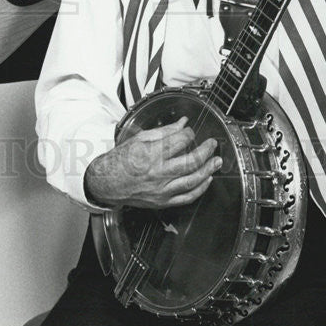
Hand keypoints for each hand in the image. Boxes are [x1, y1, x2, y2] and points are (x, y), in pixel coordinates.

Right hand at [84, 117, 220, 209]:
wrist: (108, 183)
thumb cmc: (120, 160)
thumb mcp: (140, 139)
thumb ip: (165, 131)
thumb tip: (183, 123)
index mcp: (151, 154)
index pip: (179, 141)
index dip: (188, 134)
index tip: (191, 131)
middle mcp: (158, 173)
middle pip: (190, 162)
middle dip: (205, 151)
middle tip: (213, 144)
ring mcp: (161, 190)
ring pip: (192, 181)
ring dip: (208, 170)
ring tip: (217, 161)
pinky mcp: (162, 202)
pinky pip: (186, 197)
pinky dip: (200, 189)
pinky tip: (207, 180)